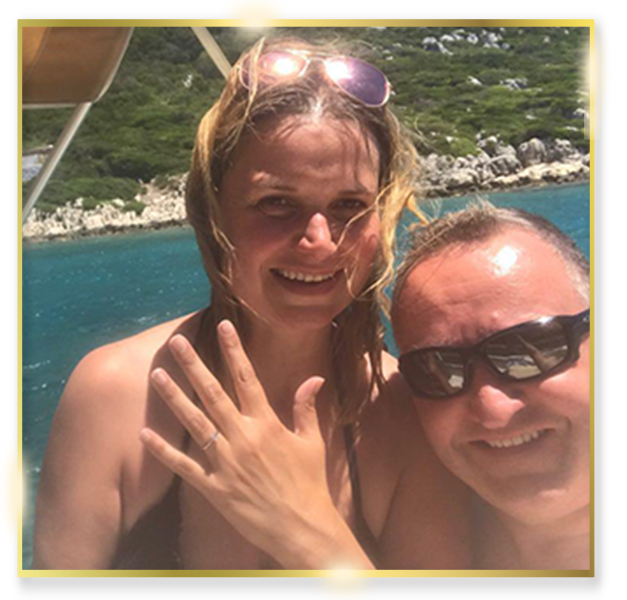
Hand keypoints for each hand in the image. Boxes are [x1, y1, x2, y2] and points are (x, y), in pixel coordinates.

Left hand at [140, 320, 367, 568]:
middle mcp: (243, 437)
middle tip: (176, 342)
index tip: (223, 325)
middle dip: (194, 365)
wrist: (302, 528)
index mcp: (267, 423)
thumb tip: (314, 378)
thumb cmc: (309, 484)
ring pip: (194, 422)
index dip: (234, 349)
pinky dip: (164, 450)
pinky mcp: (213, 487)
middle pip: (213, 393)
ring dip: (174, 397)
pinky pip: (184, 465)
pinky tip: (145, 433)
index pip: (247, 377)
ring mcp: (225, 462)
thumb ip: (306, 408)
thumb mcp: (312, 442)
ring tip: (156, 374)